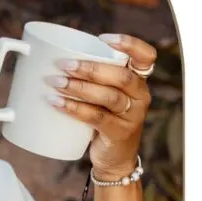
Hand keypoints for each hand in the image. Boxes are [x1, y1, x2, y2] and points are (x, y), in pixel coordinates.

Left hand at [45, 33, 155, 180]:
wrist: (114, 161)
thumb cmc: (105, 122)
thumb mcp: (107, 98)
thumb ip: (95, 80)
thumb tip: (56, 59)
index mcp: (140, 81)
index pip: (146, 57)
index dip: (129, 44)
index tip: (103, 39)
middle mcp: (141, 97)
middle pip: (121, 76)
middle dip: (90, 68)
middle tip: (63, 64)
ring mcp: (133, 116)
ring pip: (108, 96)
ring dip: (79, 87)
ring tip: (55, 82)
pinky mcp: (119, 133)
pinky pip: (97, 117)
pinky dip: (75, 109)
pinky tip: (58, 103)